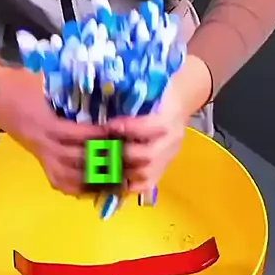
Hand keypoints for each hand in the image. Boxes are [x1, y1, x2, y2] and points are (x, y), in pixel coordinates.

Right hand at [0, 60, 104, 193]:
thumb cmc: (23, 84)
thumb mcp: (46, 80)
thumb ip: (71, 85)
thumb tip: (103, 83)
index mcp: (44, 122)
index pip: (73, 134)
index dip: (95, 135)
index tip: (117, 133)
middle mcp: (42, 142)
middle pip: (74, 159)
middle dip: (100, 160)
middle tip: (125, 158)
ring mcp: (41, 154)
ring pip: (68, 176)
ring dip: (92, 179)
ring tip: (117, 176)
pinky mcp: (40, 161)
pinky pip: (58, 182)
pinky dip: (78, 188)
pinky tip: (97, 186)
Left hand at [105, 55, 212, 193]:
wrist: (177, 103)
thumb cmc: (157, 93)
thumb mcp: (148, 88)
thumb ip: (130, 93)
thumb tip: (103, 91)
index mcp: (169, 118)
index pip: (150, 127)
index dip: (128, 128)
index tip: (107, 126)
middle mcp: (171, 142)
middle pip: (147, 156)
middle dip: (118, 154)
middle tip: (96, 149)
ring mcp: (167, 159)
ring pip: (144, 174)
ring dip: (118, 171)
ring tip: (97, 164)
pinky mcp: (161, 171)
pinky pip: (144, 186)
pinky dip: (124, 185)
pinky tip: (107, 178)